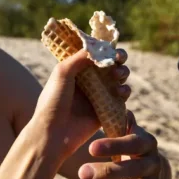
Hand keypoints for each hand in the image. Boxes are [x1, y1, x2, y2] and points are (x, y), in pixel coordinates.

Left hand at [29, 48, 131, 163]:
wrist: (55, 132)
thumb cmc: (53, 101)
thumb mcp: (62, 72)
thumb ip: (80, 57)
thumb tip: (99, 47)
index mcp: (76, 69)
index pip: (95, 53)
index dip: (105, 47)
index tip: (110, 47)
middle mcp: (89, 80)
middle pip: (110, 63)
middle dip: (118, 58)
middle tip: (118, 58)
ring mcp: (99, 94)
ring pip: (118, 78)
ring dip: (123, 72)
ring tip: (117, 76)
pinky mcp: (107, 109)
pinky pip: (121, 97)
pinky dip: (124, 91)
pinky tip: (119, 92)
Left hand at [78, 110, 170, 178]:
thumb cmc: (133, 152)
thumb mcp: (130, 136)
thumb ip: (121, 122)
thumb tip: (115, 98)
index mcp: (148, 144)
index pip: (134, 143)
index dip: (114, 146)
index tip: (91, 148)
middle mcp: (154, 165)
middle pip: (131, 170)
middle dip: (106, 172)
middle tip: (81, 173)